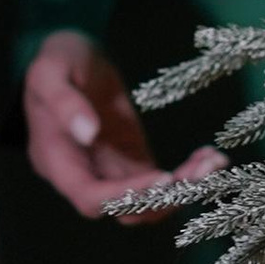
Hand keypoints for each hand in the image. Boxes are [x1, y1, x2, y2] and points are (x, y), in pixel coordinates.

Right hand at [23, 32, 217, 221]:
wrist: (74, 54)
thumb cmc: (57, 59)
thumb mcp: (50, 71)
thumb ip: (64, 102)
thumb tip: (87, 133)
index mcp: (57, 161)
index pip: (91, 197)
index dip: (125, 195)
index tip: (162, 177)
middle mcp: (85, 175)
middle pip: (125, 209)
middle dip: (165, 197)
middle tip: (202, 171)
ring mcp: (111, 171)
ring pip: (148, 201)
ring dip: (182, 189)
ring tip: (213, 162)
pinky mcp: (132, 161)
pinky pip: (160, 183)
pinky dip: (186, 176)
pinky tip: (210, 157)